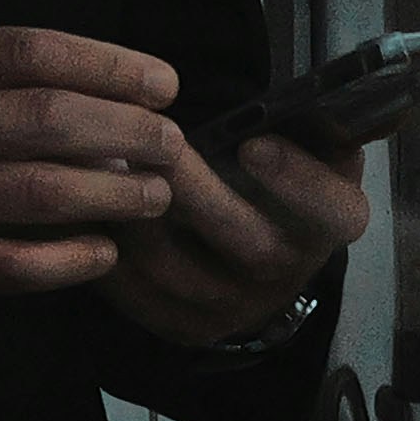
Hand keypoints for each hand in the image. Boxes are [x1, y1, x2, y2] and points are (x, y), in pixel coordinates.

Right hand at [0, 28, 200, 322]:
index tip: (160, 81)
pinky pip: (9, 261)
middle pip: (48, 117)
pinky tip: (100, 254)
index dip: (107, 63)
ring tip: (154, 198)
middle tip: (172, 142)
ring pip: (39, 188)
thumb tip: (84, 94)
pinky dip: (66, 258)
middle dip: (128, 130)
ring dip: (112, 193)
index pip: (29, 50)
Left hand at [102, 130, 364, 357]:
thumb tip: (290, 95)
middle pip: (245, 242)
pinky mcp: (186, 325)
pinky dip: (108, 251)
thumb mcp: (310, 148)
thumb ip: (306, 123)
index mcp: (329, 223)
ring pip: (177, 270)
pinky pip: (139, 293)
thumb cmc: (276, 180)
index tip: (254, 145)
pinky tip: (87, 211)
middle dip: (195, 191)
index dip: (297, 181)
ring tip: (105, 168)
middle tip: (153, 145)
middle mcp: (288, 271)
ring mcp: (235, 307)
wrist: (257, 260)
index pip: (332, 210)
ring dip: (136, 218)